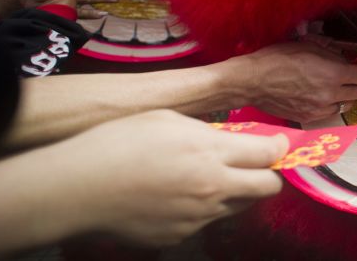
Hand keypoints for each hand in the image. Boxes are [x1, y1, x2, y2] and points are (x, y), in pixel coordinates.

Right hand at [61, 110, 286, 245]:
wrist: (78, 188)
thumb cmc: (119, 142)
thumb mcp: (168, 119)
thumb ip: (206, 131)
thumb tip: (227, 141)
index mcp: (211, 153)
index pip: (268, 155)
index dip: (278, 147)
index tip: (275, 143)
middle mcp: (213, 189)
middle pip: (267, 188)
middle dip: (267, 175)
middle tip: (252, 165)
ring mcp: (197, 217)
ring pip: (237, 207)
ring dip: (233, 192)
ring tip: (202, 178)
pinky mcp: (179, 236)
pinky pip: (204, 221)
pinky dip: (200, 209)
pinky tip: (171, 196)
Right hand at [215, 38, 356, 122]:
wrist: (253, 81)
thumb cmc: (277, 58)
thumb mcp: (307, 46)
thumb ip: (330, 52)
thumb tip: (344, 57)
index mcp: (333, 74)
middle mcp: (330, 94)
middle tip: (356, 76)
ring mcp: (320, 109)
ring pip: (346, 105)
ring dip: (347, 96)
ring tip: (339, 87)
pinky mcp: (308, 117)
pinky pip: (330, 113)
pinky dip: (332, 105)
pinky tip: (323, 97)